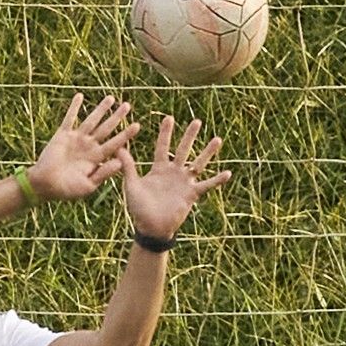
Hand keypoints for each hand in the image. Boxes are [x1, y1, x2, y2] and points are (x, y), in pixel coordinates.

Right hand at [25, 92, 137, 204]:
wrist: (44, 185)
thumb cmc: (66, 190)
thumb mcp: (88, 186)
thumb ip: (103, 174)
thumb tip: (120, 162)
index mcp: (96, 158)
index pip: (115, 143)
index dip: (125, 134)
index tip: (137, 125)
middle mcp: (88, 146)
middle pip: (106, 128)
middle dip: (117, 117)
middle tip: (127, 105)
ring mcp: (76, 139)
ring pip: (91, 120)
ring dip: (100, 109)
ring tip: (111, 98)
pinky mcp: (62, 135)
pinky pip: (69, 118)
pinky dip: (74, 107)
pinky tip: (80, 96)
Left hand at [120, 114, 228, 246]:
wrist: (150, 227)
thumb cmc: (139, 208)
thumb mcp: (132, 185)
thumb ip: (128, 167)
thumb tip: (117, 148)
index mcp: (159, 169)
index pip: (162, 147)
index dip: (165, 133)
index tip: (169, 118)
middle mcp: (173, 173)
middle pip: (183, 150)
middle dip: (189, 136)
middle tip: (197, 121)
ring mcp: (184, 182)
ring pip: (198, 163)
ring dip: (207, 152)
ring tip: (217, 139)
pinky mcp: (191, 194)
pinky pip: (206, 185)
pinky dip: (216, 180)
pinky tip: (227, 172)